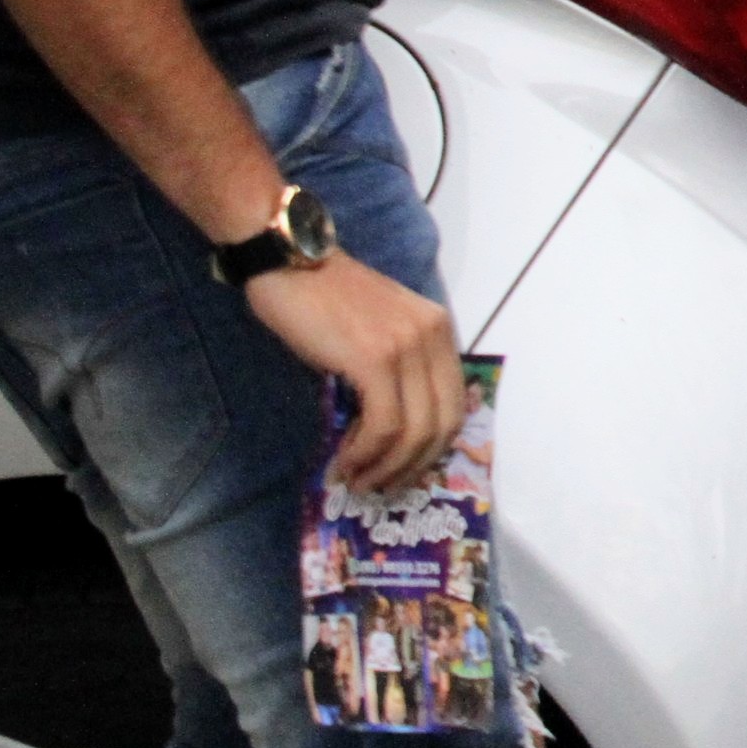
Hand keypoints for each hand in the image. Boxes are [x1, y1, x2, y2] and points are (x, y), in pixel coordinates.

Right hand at [244, 252, 465, 495]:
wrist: (291, 261)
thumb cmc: (325, 300)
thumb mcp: (379, 331)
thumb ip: (397, 370)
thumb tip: (394, 434)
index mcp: (439, 330)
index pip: (455, 406)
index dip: (431, 449)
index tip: (401, 470)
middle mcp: (432, 337)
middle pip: (443, 425)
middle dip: (412, 467)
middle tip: (379, 486)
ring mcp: (407, 347)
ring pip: (415, 432)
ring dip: (386, 468)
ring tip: (357, 479)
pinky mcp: (375, 358)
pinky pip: (384, 425)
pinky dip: (366, 453)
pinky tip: (346, 460)